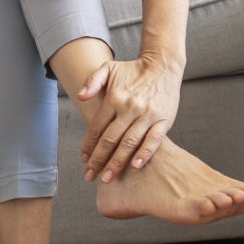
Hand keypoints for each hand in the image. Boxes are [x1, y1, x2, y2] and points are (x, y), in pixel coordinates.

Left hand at [78, 54, 183, 182]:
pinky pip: (153, 140)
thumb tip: (80, 97)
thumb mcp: (109, 68)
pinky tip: (135, 166)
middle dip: (98, 160)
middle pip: (110, 139)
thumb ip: (92, 81)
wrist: (163, 65)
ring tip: (107, 177)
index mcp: (114, 98)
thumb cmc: (133, 70)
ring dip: (117, 162)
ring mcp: (147, 114)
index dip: (88, 145)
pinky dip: (144, 153)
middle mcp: (129, 107)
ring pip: (129, 142)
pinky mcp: (163, 119)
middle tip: (90, 176)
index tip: (84, 159)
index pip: (97, 127)